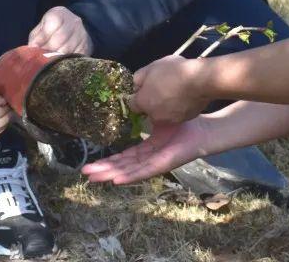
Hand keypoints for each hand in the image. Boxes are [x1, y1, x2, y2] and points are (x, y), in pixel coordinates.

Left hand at [29, 6, 92, 55]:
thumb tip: (33, 48)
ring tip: (50, 61)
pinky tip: (61, 62)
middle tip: (42, 56)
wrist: (74, 30)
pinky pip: (75, 56)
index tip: (36, 46)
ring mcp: (82, 33)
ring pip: (68, 49)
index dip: (42, 38)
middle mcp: (74, 21)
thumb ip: (36, 37)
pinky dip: (66, 61)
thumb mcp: (42, 28)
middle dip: (48, 50)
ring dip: (56, 57)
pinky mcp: (86, 46)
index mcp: (59, 13)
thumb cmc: (53, 30)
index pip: (51, 25)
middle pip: (60, 38)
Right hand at [83, 118, 209, 184]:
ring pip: (129, 172)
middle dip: (103, 169)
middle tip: (85, 173)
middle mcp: (149, 160)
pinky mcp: (163, 165)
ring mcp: (155, 164)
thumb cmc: (184, 124)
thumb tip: (130, 107)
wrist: (203, 131)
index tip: (91, 163)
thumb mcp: (157, 120)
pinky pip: (144, 172)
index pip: (124, 157)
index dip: (108, 160)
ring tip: (94, 177)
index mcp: (147, 150)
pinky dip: (130, 176)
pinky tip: (117, 180)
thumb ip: (143, 118)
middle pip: (122, 167)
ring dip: (111, 175)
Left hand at [130, 55, 209, 124]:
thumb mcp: (152, 66)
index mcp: (143, 103)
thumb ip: (139, 77)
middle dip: (153, 101)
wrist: (200, 80)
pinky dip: (180, 107)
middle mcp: (155, 116)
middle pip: (150, 110)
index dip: (139, 94)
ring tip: (176, 90)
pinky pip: (178, 114)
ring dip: (166, 105)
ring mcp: (171, 120)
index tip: (147, 87)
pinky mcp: (185, 119)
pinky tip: (186, 95)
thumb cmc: (173, 72)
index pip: (133, 104)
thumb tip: (137, 85)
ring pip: (164, 113)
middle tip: (163, 87)